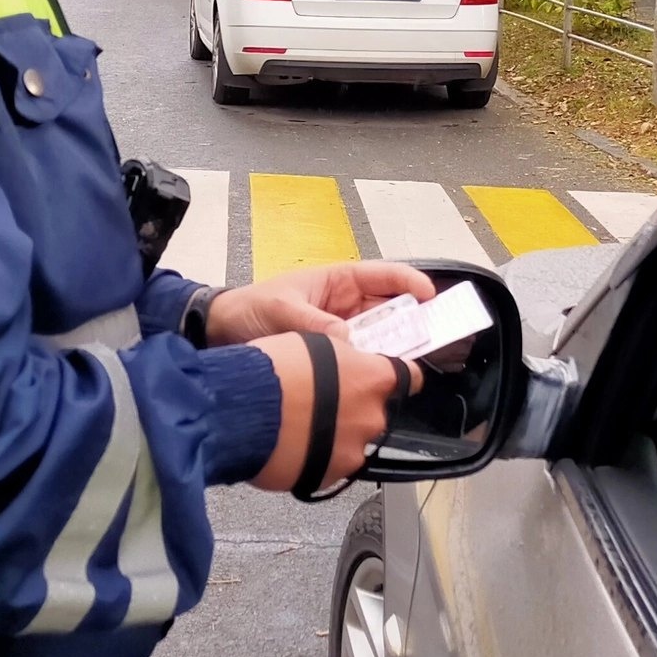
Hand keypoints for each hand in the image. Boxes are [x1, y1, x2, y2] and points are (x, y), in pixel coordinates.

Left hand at [204, 261, 435, 346]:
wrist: (221, 333)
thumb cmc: (249, 308)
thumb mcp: (282, 310)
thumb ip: (313, 324)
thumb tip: (348, 341)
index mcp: (337, 281)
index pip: (383, 276)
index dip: (410, 282)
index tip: (430, 296)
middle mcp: (345, 305)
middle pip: (390, 310)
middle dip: (413, 321)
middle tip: (435, 337)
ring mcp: (341, 331)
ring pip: (379, 337)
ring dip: (395, 348)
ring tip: (414, 363)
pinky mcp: (332, 356)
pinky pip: (360, 359)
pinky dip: (372, 367)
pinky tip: (381, 380)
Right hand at [245, 332, 422, 492]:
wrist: (243, 411)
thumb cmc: (274, 371)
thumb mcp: (314, 342)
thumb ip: (342, 357)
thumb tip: (347, 362)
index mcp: (373, 378)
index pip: (410, 376)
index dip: (402, 376)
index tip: (396, 378)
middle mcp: (372, 416)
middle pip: (375, 411)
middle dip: (355, 408)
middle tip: (324, 402)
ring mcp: (354, 450)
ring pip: (353, 440)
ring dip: (336, 434)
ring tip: (303, 426)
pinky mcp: (331, 476)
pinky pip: (332, 464)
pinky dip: (319, 457)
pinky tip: (295, 445)